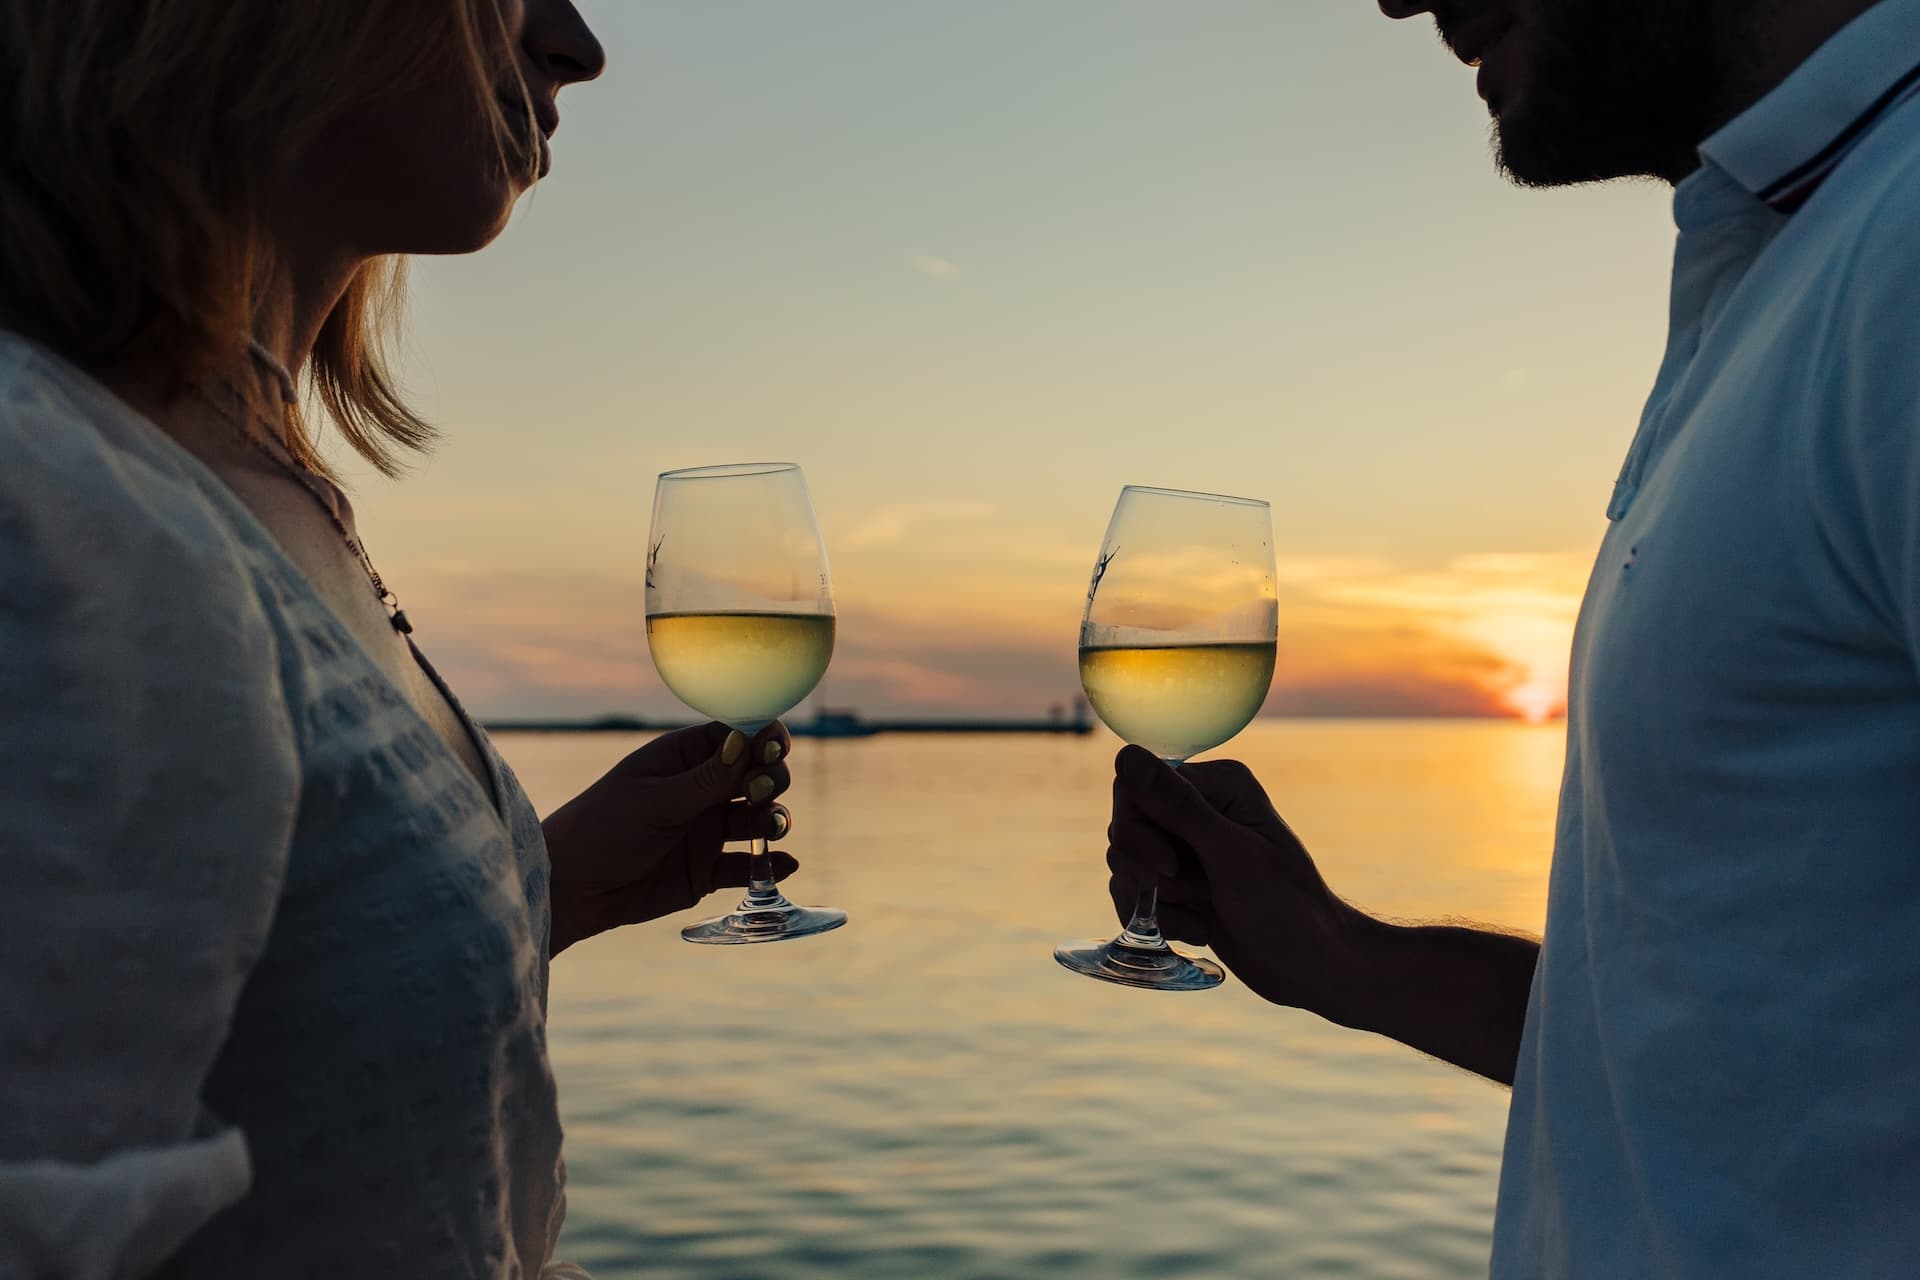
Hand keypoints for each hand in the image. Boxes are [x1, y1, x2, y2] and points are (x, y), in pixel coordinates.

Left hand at [542, 721, 795, 953]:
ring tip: (771, 827)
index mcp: (685, 758)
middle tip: (759, 793)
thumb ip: (707, 778)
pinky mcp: (706, 870)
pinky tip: (785, 864)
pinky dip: (770, 864)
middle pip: (757, 775)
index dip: (763, 740)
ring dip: (773, 819)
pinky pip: (747, 865)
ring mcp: (706, 829)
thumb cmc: (603, 827)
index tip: (773, 751)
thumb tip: (749, 740)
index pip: (738, 736)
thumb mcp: (656, 800)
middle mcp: (702, 790)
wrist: (572, 887)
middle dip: (771, 779)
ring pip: (758, 819)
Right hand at [1107, 744, 1368, 1012]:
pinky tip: (1199, 930)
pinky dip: (1158, 919)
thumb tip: (1125, 755)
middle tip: (1198, 893)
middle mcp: (1198, 808)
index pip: (1136, 788)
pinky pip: (1133, 893)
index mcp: (1217, 785)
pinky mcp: (1178, 884)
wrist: (1311, 967)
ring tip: (1205, 915)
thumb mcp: (1232, 856)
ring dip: (1159, 901)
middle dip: (1150, 873)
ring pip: (1125, 864)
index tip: (1170, 868)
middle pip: (1124, 826)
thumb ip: (1177, 806)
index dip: (1139, 830)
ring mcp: (1186, 847)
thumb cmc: (1287, 907)